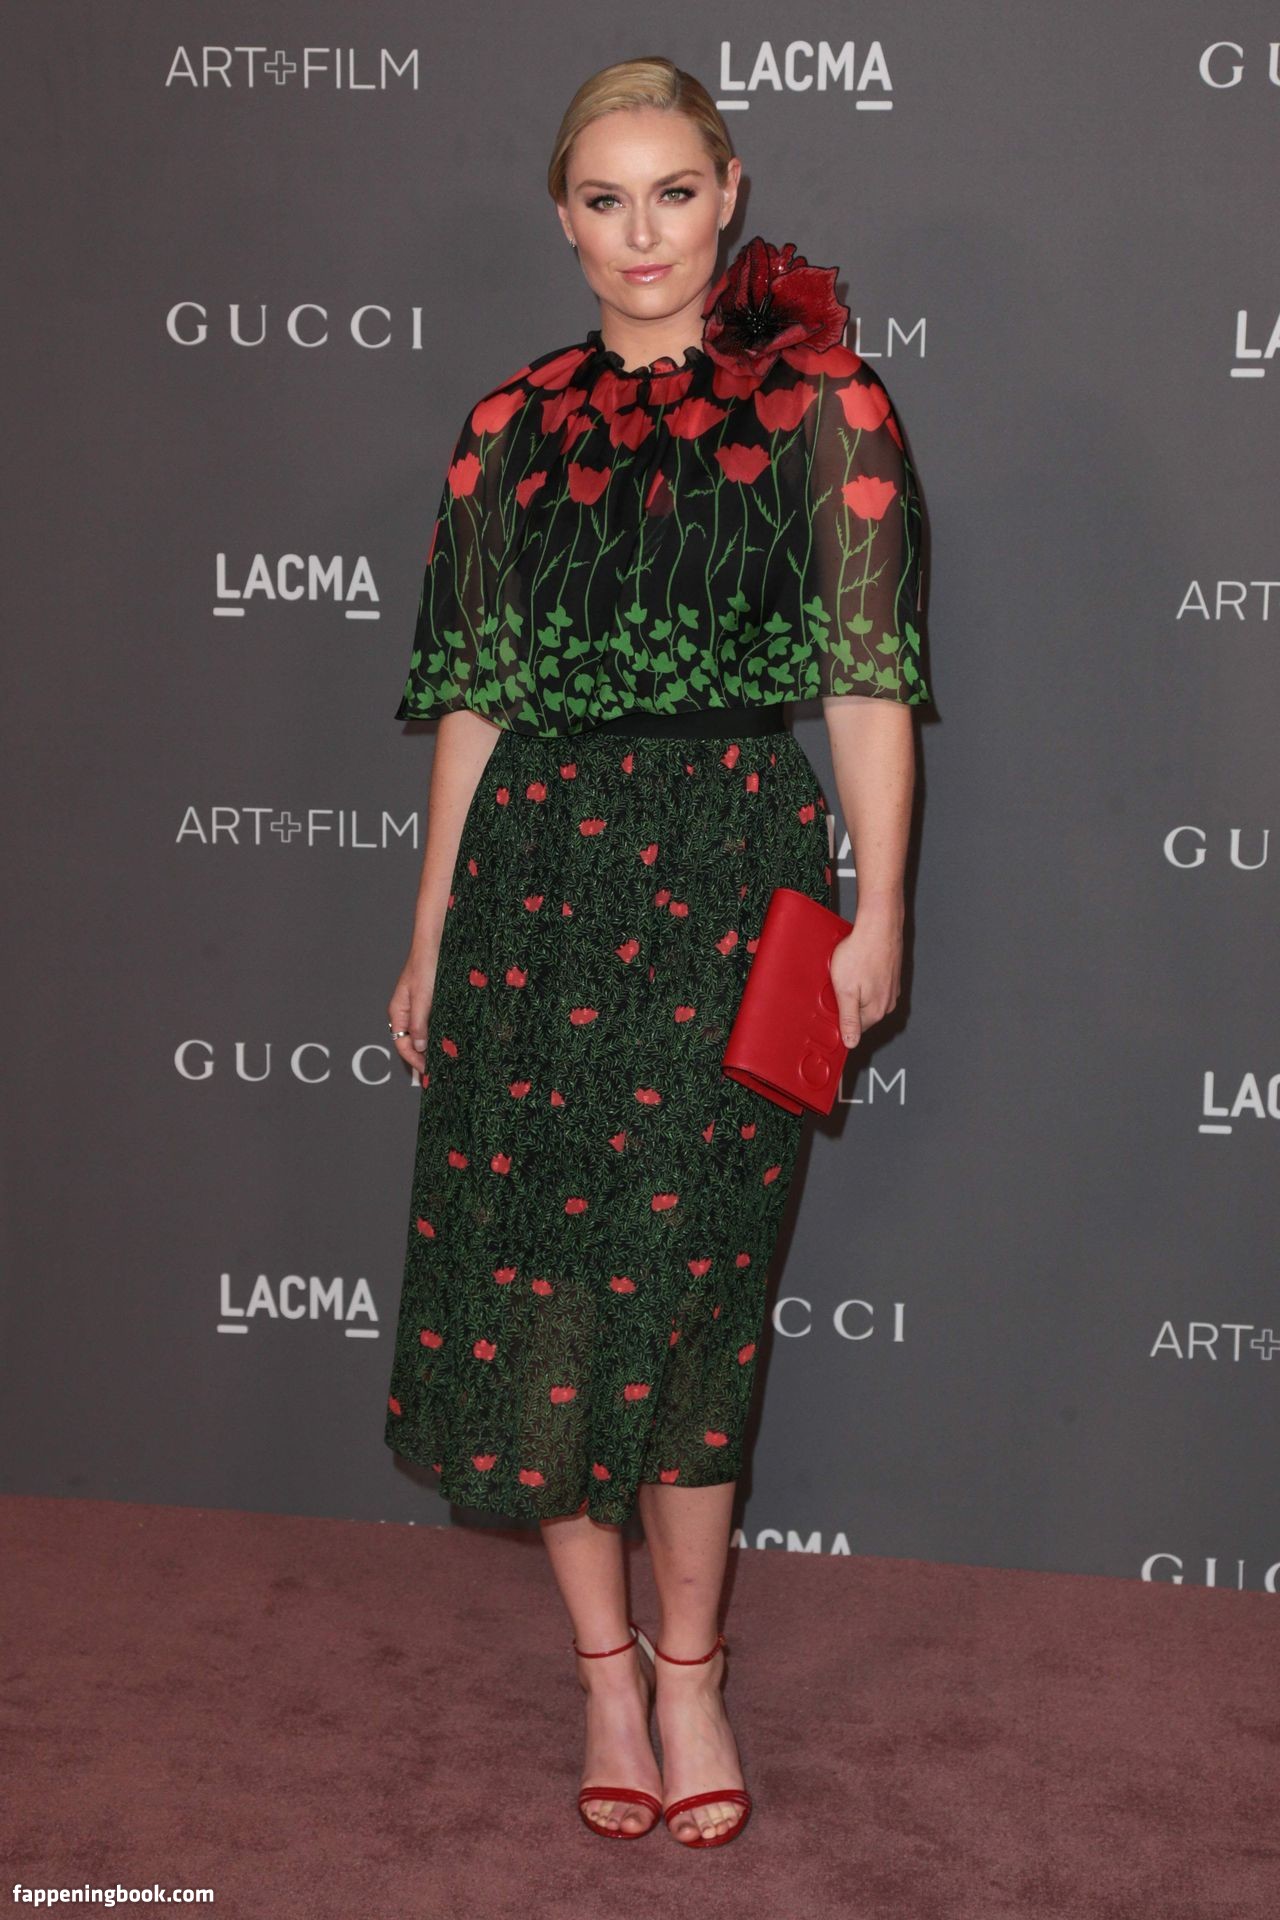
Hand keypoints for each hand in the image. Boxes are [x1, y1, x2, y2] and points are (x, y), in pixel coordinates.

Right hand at [388, 948, 437, 1075]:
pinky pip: (434, 1023)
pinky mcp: (433, 1001)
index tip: (428, 1073)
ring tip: (446, 1061)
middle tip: (438, 1072)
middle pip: (411, 1042)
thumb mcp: (423, 997)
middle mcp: (407, 1011)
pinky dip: (440, 1034)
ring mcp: (420, 1007)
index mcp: (398, 1011)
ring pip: (423, 1034)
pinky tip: (451, 1040)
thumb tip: (418, 1047)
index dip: (414, 1061)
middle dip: (422, 1058)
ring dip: (433, 1048)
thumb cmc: (426, 965)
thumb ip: (419, 1023)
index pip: (402, 1044)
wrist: (437, 942)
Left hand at [828, 904, 902, 1047]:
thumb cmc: (861, 954)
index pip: (854, 1030)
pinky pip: (873, 985)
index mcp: (876, 1011)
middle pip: (861, 1015)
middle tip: (836, 987)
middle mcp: (887, 1004)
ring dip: (855, 991)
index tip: (830, 1009)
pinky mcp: (891, 976)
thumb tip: (851, 1043)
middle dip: (846, 1004)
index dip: (838, 1021)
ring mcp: (891, 989)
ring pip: (867, 999)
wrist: (879, 926)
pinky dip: (864, 979)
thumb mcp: (846, 991)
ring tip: (847, 974)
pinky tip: (857, 967)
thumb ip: (848, 1019)